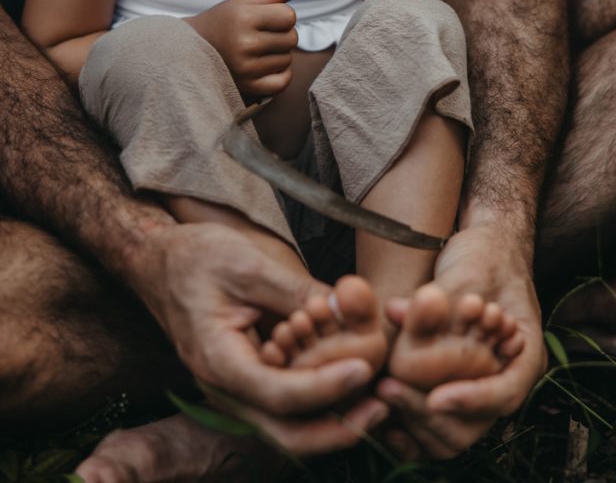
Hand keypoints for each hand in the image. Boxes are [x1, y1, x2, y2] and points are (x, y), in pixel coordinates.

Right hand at [131, 221, 388, 455]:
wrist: (159, 262)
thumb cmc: (197, 258)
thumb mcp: (248, 264)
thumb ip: (296, 290)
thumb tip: (348, 308)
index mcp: (218, 360)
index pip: (279, 393)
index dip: (325, 386)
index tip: (364, 368)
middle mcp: (223, 388)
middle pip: (285, 432)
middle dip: (338, 428)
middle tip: (383, 407)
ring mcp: (233, 390)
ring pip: (287, 428)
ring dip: (333, 421)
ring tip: (377, 402)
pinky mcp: (246, 381)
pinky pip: (284, 408)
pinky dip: (319, 404)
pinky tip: (350, 385)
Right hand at [185, 0, 299, 96]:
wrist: (192, 50)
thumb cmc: (221, 22)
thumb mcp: (242, 2)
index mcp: (244, 18)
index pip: (289, 16)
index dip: (281, 14)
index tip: (266, 18)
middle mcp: (245, 44)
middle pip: (292, 38)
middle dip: (282, 34)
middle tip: (262, 34)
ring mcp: (246, 68)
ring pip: (288, 59)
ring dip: (279, 54)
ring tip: (258, 49)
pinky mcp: (248, 87)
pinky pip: (283, 82)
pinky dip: (280, 74)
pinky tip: (265, 65)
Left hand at [377, 224, 545, 459]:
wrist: (488, 247)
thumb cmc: (485, 256)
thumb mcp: (465, 273)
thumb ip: (433, 299)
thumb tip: (393, 311)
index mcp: (524, 355)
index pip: (503, 395)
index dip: (470, 401)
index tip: (435, 398)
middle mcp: (504, 377)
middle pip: (475, 424)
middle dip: (432, 414)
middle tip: (389, 390)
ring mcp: (479, 383)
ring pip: (453, 430)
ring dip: (417, 417)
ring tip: (382, 391)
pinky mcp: (455, 383)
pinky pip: (437, 419)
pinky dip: (412, 418)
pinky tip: (383, 408)